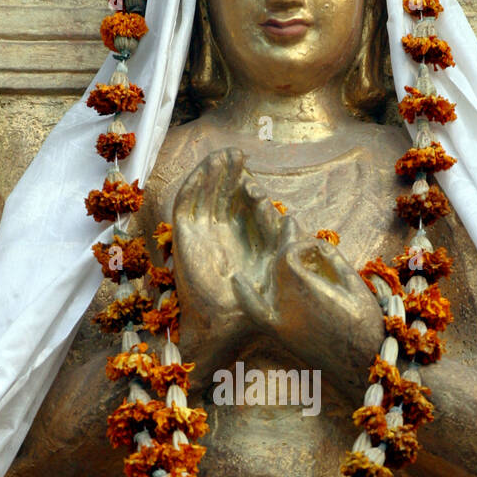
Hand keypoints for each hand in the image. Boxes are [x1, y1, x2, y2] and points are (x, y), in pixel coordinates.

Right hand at [172, 148, 283, 384]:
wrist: (227, 323)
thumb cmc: (254, 303)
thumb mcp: (276, 266)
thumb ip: (283, 243)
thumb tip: (292, 218)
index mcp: (238, 240)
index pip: (239, 206)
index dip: (244, 188)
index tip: (252, 173)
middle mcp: (218, 235)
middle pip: (221, 196)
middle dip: (228, 174)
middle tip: (238, 153)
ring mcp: (200, 234)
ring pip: (204, 195)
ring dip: (212, 174)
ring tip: (224, 155)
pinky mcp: (184, 236)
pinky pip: (187, 204)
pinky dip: (194, 184)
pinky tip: (206, 169)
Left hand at [231, 215, 384, 401]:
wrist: (362, 367)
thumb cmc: (365, 325)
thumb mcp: (354, 285)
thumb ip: (331, 259)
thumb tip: (312, 244)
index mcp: (307, 288)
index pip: (290, 253)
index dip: (300, 242)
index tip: (315, 243)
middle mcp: (287, 303)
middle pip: (278, 264)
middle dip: (287, 243)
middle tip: (289, 221)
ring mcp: (280, 319)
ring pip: (268, 280)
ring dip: (274, 261)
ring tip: (276, 237)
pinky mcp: (280, 333)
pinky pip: (255, 312)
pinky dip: (246, 295)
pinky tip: (238, 279)